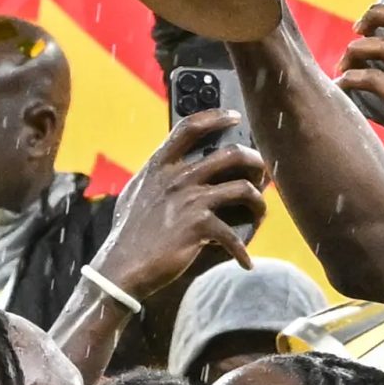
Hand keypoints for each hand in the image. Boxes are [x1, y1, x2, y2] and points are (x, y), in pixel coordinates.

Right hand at [95, 110, 270, 302]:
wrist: (121, 268)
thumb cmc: (128, 233)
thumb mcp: (136, 194)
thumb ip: (155, 177)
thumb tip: (169, 168)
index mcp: (159, 166)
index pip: (190, 127)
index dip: (216, 116)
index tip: (234, 116)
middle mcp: (178, 177)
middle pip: (231, 154)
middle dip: (255, 161)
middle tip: (262, 172)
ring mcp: (190, 200)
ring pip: (243, 188)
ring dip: (259, 202)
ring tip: (259, 213)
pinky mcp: (199, 226)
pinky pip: (234, 235)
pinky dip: (243, 251)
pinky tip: (245, 262)